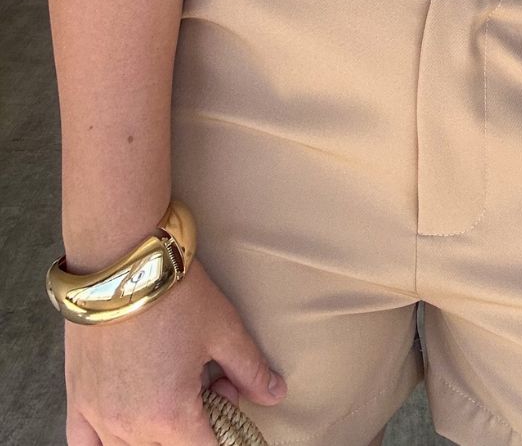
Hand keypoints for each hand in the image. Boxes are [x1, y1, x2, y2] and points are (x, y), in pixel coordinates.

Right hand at [64, 254, 286, 444]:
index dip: (225, 423)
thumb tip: (275, 395)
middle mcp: (130, 427)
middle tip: (206, 376)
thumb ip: (250, 369)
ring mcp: (98, 417)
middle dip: (194, 422)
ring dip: (155, 431)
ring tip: (170, 388)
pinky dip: (105, 444)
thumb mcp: (223, 330)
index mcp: (171, 416)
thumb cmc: (175, 296)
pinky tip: (123, 424)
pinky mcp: (77, 400)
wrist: (123, 263)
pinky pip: (83, 445)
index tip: (228, 391)